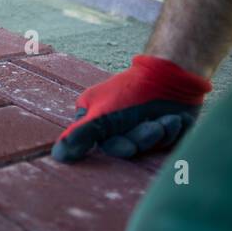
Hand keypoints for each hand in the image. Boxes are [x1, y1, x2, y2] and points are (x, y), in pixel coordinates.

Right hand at [50, 55, 211, 161]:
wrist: (173, 74)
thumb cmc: (132, 91)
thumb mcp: (102, 115)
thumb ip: (80, 135)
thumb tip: (57, 155)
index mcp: (95, 120)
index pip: (101, 146)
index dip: (118, 146)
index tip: (129, 146)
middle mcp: (115, 126)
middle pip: (127, 148)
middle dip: (142, 138)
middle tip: (151, 126)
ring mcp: (139, 128)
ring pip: (148, 148)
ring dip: (159, 133)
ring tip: (165, 118)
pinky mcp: (162, 131)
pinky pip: (166, 144)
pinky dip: (172, 132)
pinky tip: (174, 118)